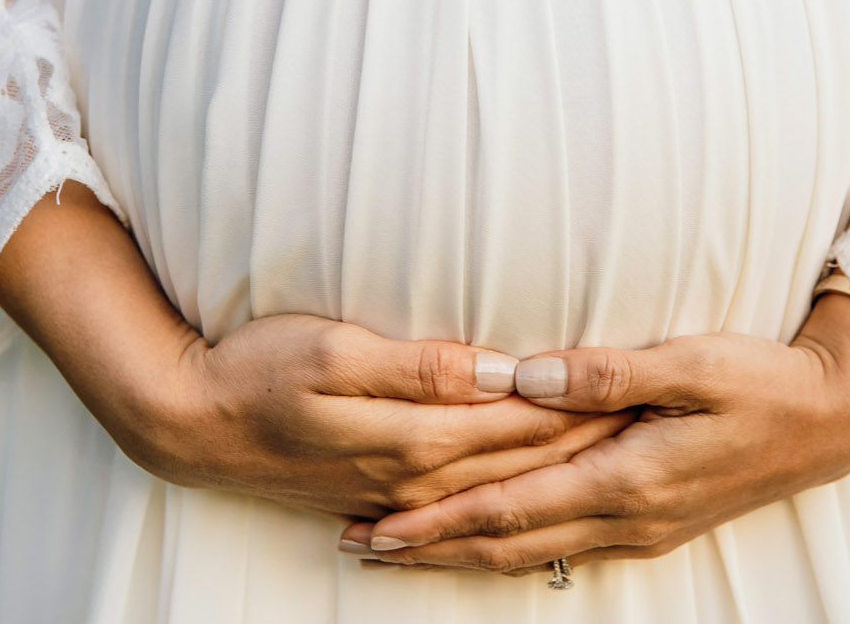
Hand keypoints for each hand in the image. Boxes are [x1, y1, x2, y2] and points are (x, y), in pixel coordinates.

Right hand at [134, 315, 636, 518]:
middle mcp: (420, 475)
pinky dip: (511, 490)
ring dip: (561, 466)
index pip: (529, 424)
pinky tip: (533, 488)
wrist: (191, 424)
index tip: (646, 383)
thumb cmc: (258, 370)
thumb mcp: (336, 352)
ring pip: (503, 483)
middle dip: (594, 439)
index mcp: (420, 438)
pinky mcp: (381, 490)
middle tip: (658, 412)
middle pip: (527, 459)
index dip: (588, 404)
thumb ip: (425, 368)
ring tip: (618, 445)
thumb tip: (501, 372)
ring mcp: (400, 490)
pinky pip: (466, 497)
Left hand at [336, 292, 849, 572]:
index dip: (438, 521)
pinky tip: (482, 542)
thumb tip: (526, 377)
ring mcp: (639, 528)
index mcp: (628, 478)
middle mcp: (626, 516)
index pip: (510, 508)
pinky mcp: (650, 523)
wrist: (833, 421)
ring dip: (460, 552)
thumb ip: (608, 371)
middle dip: (428, 548)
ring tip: (399, 548)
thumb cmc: (764, 381)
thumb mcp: (694, 362)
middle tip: (359, 544)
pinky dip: (508, 547)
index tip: (379, 525)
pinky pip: (561, 546)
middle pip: (506, 544)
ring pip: (530, 553)